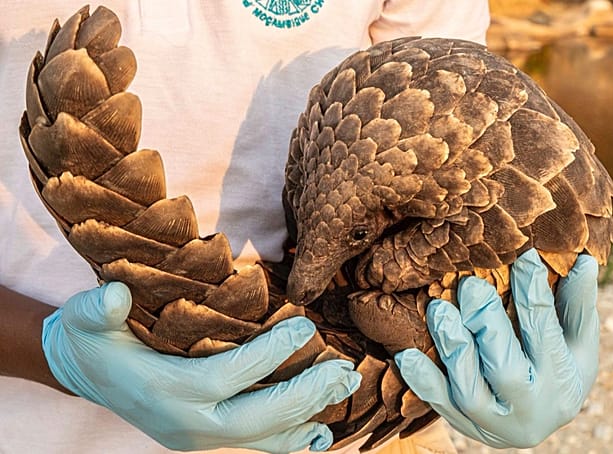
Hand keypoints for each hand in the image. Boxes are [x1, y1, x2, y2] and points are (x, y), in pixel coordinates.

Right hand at [42, 282, 360, 451]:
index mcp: (162, 390)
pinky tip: (320, 430)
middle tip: (342, 370)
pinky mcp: (207, 438)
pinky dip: (290, 440)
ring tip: (343, 388)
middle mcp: (184, 423)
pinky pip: (256, 445)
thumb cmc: (94, 338)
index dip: (268, 354)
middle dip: (302, 395)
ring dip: (307, 416)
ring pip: (261, 438)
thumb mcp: (85, 318)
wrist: (86, 373)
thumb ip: (97, 308)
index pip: (225, 377)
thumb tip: (116, 295)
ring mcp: (197, 437)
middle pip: (254, 419)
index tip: (305, 326)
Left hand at [394, 249, 598, 447]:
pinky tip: (406, 355)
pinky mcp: (465, 426)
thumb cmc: (560, 367)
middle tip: (470, 286)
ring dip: (452, 347)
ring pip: (470, 390)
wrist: (536, 419)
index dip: (533, 293)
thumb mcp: (578, 341)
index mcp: (564, 382)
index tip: (523, 256)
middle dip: (486, 324)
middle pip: (506, 369)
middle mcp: (531, 408)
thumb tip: (586, 262)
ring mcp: (495, 422)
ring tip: (438, 309)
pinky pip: (439, 406)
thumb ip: (578, 304)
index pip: (546, 332)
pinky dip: (422, 380)